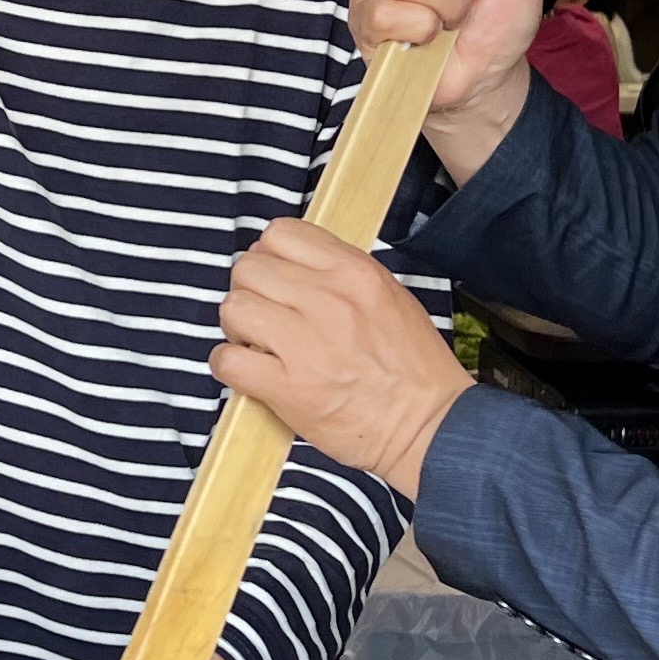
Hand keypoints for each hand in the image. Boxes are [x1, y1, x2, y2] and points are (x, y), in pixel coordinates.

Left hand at [215, 218, 471, 500]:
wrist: (431, 426)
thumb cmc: (413, 368)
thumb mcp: (389, 297)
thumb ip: (339, 274)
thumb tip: (290, 266)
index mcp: (355, 272)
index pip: (280, 233)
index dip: (268, 256)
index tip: (274, 279)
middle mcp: (330, 300)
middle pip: (248, 267)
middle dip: (249, 291)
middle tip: (263, 316)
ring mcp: (307, 344)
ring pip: (233, 308)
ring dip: (237, 327)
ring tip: (257, 344)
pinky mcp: (289, 388)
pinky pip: (228, 359)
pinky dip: (229, 365)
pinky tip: (250, 372)